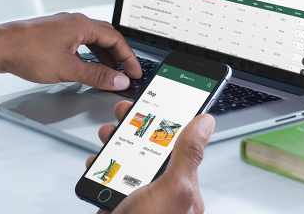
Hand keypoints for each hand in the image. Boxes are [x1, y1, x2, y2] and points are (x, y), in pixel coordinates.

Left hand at [0, 13, 142, 90]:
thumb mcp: (68, 69)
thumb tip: (117, 79)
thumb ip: (96, 75)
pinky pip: (78, 42)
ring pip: (91, 39)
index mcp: (81, 24)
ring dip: (103, 56)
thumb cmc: (26, 51)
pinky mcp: (51, 35)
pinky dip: (87, 54)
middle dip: (118, 55)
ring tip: (108, 72)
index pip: (116, 39)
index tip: (134, 71)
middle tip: (125, 72)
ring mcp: (61, 27)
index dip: (128, 57)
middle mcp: (72, 21)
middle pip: (105, 36)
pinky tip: (84, 66)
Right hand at [86, 101, 214, 213]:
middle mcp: (162, 192)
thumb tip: (205, 122)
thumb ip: (188, 155)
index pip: (180, 141)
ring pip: (129, 160)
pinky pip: (111, 179)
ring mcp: (139, 199)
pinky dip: (101, 167)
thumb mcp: (172, 189)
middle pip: (151, 147)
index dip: (169, 118)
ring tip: (108, 137)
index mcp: (182, 186)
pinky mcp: (119, 206)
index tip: (159, 99)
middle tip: (123, 115)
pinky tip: (97, 164)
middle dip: (135, 128)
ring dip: (115, 144)